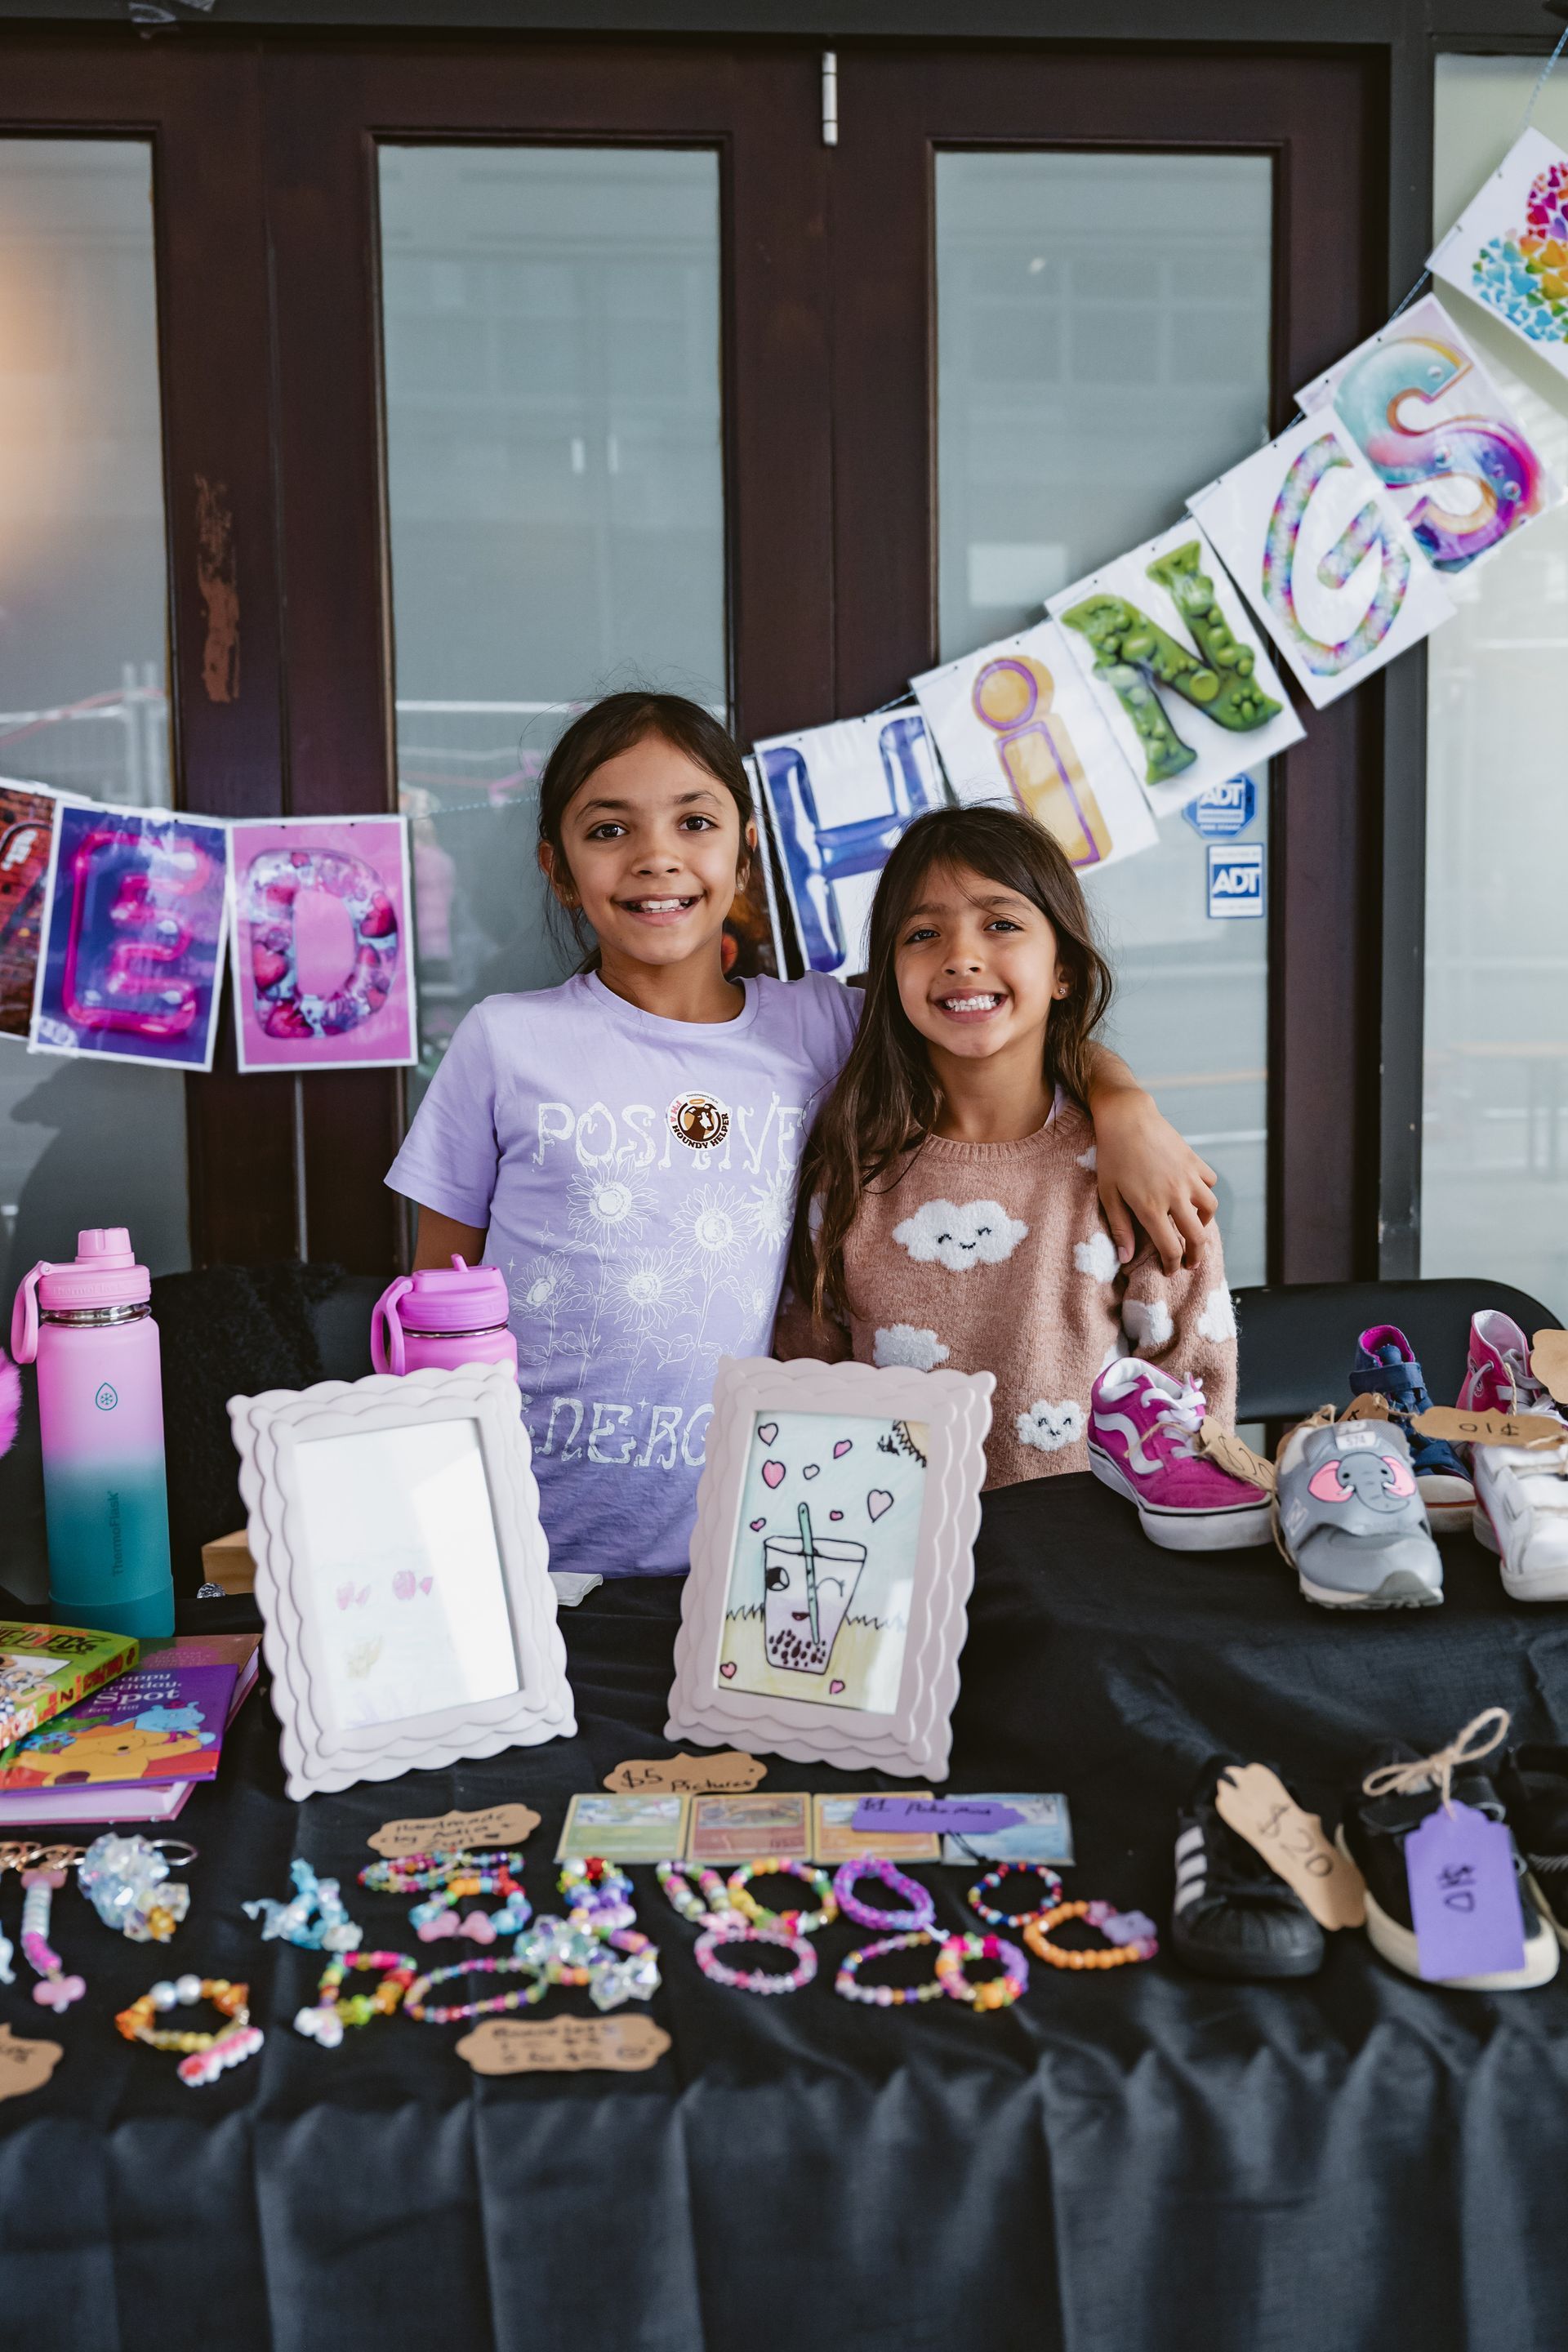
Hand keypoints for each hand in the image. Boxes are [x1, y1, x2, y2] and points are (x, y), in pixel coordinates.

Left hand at [1092, 1088, 1217, 1272]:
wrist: (1127, 1117)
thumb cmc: (1112, 1156)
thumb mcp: (1108, 1194)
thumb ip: (1120, 1228)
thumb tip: (1125, 1258)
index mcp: (1151, 1208)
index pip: (1170, 1248)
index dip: (1172, 1264)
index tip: (1170, 1271)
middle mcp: (1175, 1196)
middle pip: (1197, 1236)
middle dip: (1197, 1255)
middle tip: (1191, 1262)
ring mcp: (1188, 1177)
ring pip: (1210, 1209)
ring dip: (1205, 1223)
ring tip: (1194, 1227)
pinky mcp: (1194, 1161)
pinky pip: (1209, 1182)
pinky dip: (1206, 1192)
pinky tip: (1194, 1194)